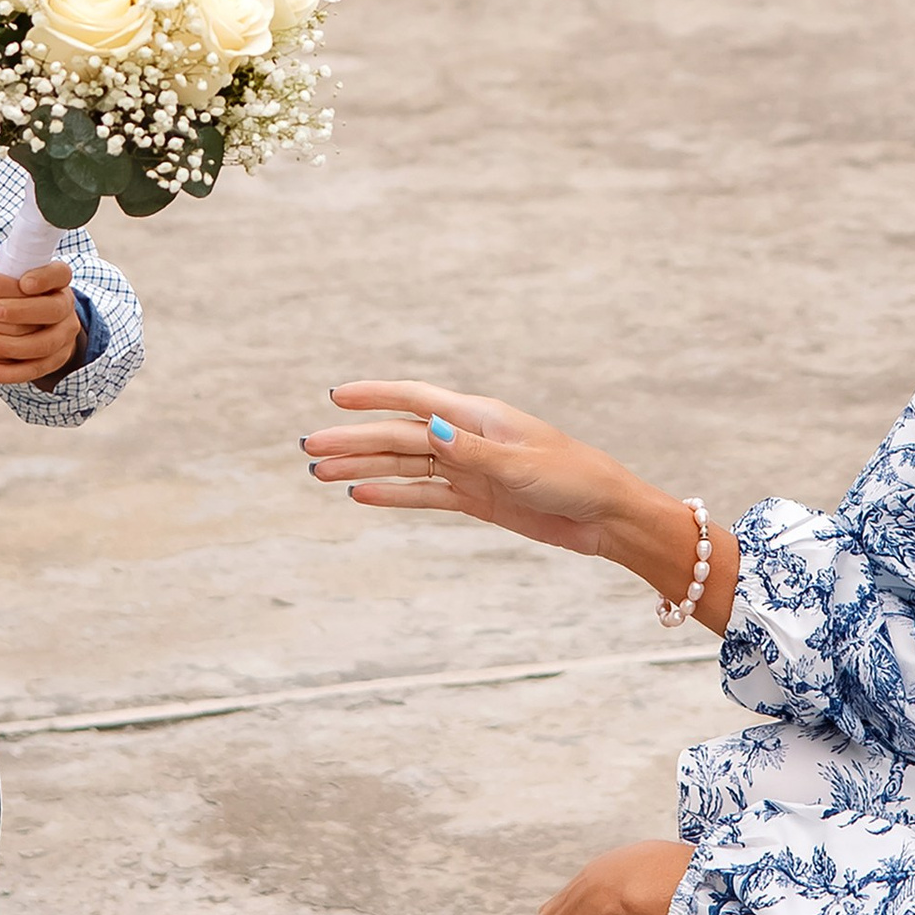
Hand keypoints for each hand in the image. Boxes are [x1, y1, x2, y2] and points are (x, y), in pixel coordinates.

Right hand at [302, 382, 738, 624]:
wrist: (606, 518)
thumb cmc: (574, 479)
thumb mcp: (523, 467)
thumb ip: (471, 452)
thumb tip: (428, 429)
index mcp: (480, 416)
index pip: (415, 399)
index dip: (375, 396)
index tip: (334, 397)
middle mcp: (468, 437)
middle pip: (399, 436)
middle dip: (354, 440)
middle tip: (307, 447)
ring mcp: (469, 469)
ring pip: (404, 465)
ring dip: (364, 468)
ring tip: (319, 472)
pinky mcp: (476, 499)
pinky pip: (424, 494)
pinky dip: (393, 495)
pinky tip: (359, 495)